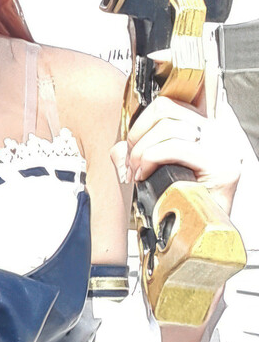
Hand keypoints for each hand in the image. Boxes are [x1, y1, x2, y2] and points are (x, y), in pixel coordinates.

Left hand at [112, 92, 242, 216]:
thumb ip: (138, 152)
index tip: (131, 145)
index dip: (141, 122)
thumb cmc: (183, 205)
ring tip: (139, 172)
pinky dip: (151, 159)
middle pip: (165, 110)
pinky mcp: (220, 167)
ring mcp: (221, 149)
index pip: (167, 105)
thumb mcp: (157, 169)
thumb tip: (120, 149)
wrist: (205, 235)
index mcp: (203, 131)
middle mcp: (215, 135)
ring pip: (167, 127)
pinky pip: (174, 148)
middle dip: (138, 136)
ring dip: (142, 151)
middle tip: (132, 161)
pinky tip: (147, 176)